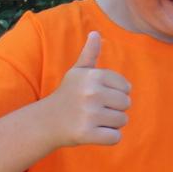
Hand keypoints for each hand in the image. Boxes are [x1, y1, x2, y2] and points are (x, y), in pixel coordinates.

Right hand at [42, 32, 130, 147]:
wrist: (46, 122)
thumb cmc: (67, 95)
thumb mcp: (77, 72)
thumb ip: (90, 54)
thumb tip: (96, 33)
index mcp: (93, 76)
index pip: (126, 87)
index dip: (116, 94)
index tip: (98, 96)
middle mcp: (91, 93)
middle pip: (126, 104)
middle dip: (115, 109)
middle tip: (94, 110)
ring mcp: (89, 114)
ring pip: (122, 121)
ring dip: (111, 124)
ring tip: (92, 120)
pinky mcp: (86, 133)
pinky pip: (116, 137)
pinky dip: (108, 138)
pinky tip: (93, 132)